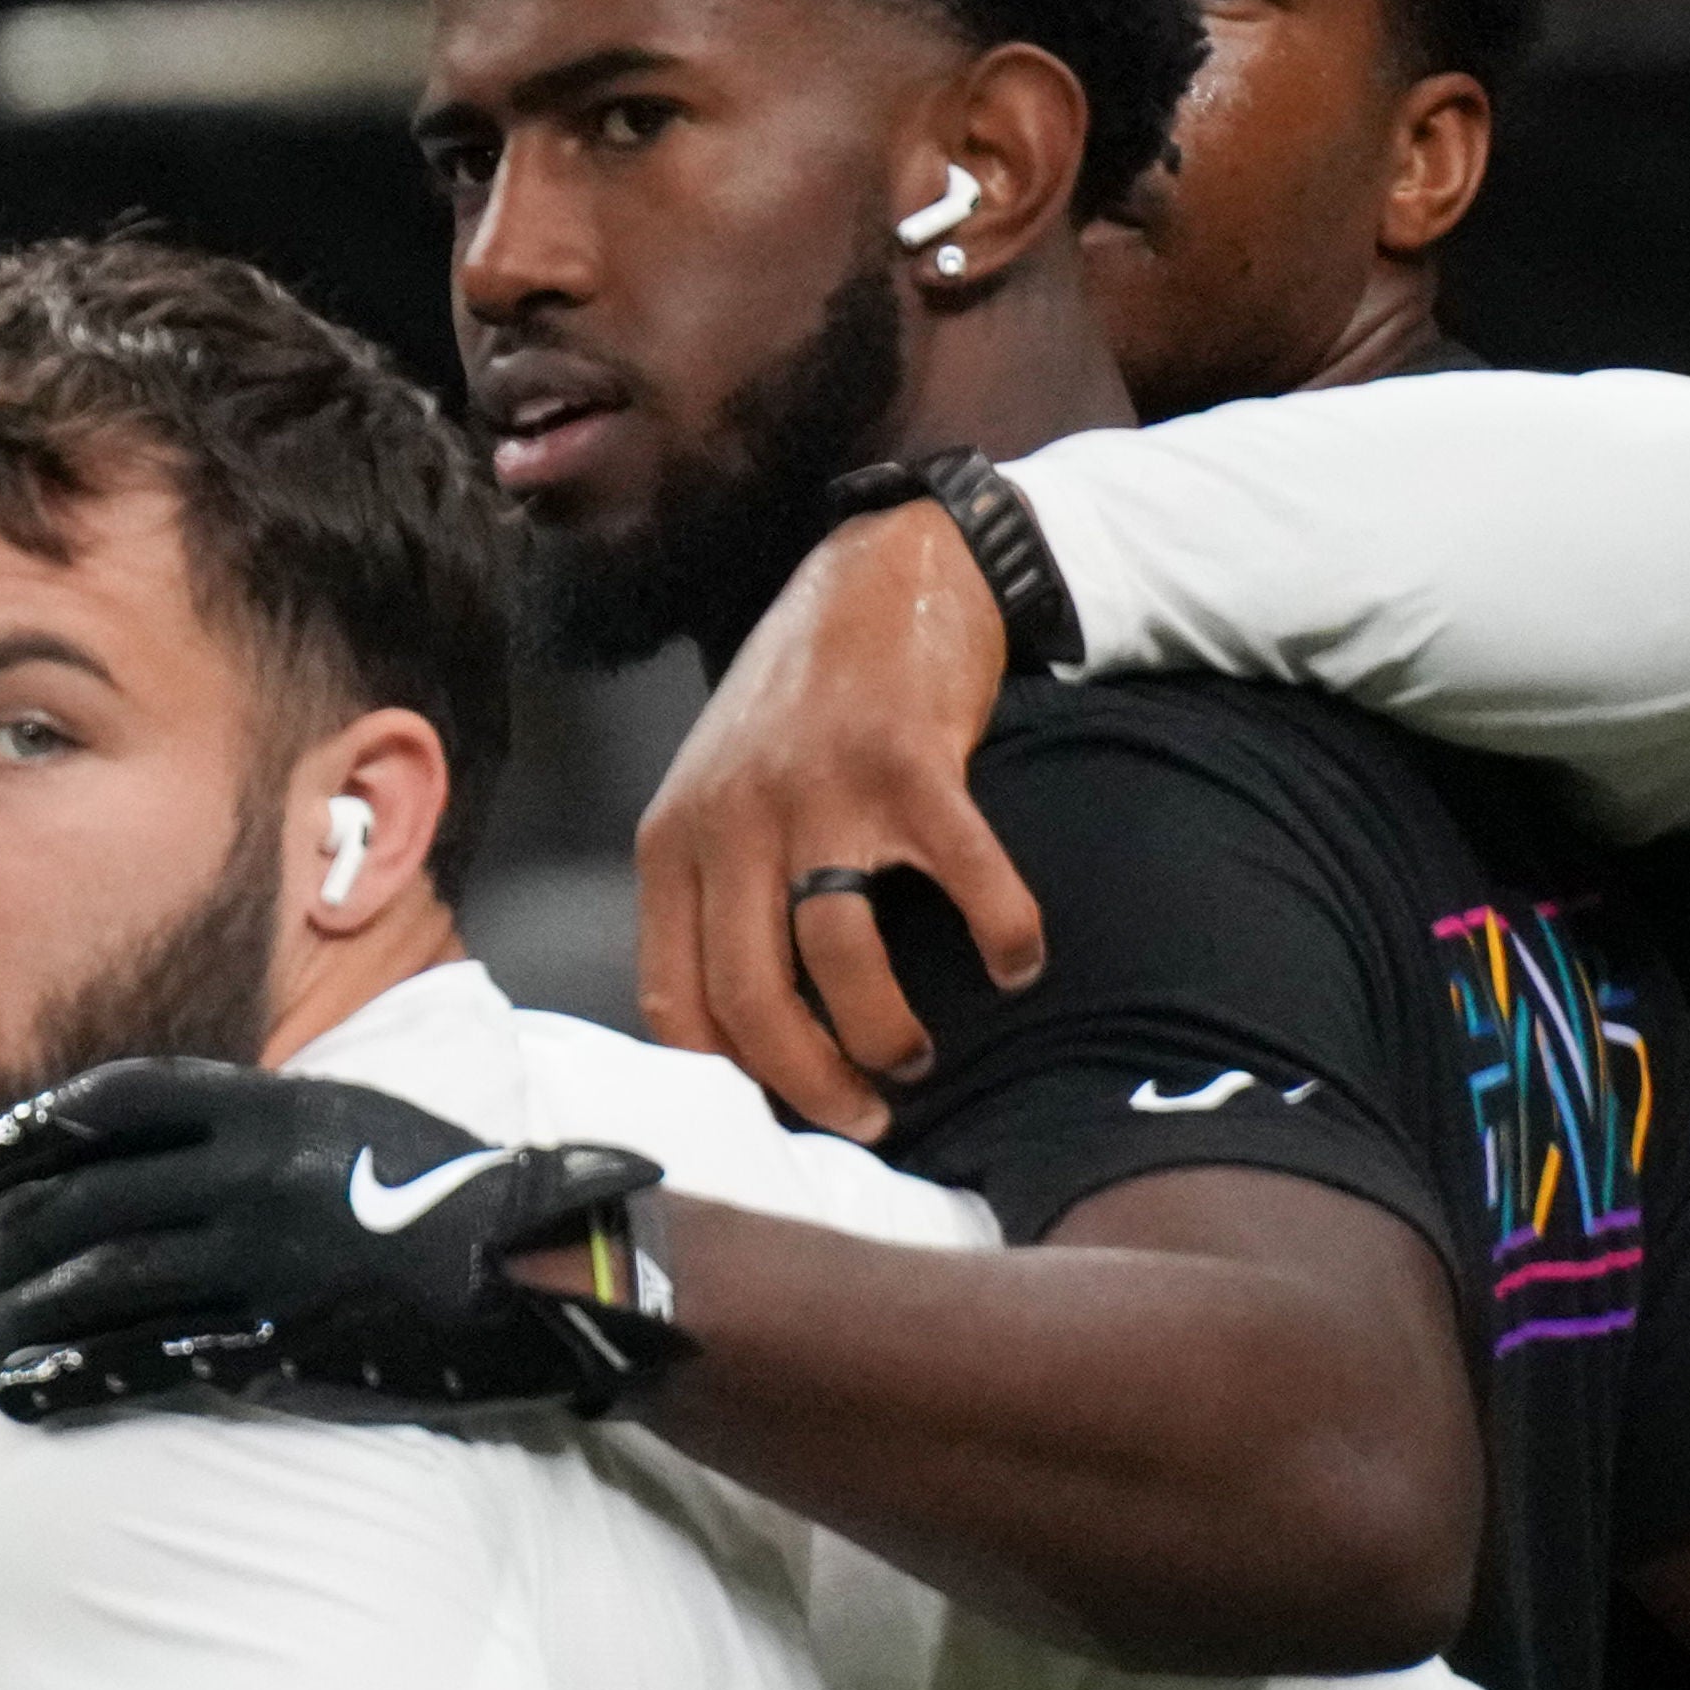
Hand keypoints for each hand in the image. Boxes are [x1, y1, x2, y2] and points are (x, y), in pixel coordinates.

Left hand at [0, 1053, 676, 1428]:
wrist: (540, 1268)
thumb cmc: (441, 1189)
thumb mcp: (342, 1115)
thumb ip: (245, 1122)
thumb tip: (131, 1146)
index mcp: (265, 1105)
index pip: (106, 1108)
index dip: (21, 1139)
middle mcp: (250, 1175)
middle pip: (84, 1203)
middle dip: (12, 1246)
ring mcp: (261, 1263)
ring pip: (98, 1287)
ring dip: (22, 1318)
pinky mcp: (274, 1344)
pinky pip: (140, 1362)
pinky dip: (65, 1379)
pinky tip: (19, 1394)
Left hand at [630, 497, 1038, 1141]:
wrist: (881, 573)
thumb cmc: (800, 704)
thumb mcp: (718, 795)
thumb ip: (716, 893)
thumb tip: (743, 1034)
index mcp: (674, 841)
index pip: (674, 999)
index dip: (729, 1077)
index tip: (781, 1111)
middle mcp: (732, 820)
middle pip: (753, 1002)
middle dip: (813, 1085)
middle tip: (866, 1116)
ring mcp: (820, 790)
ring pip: (842, 960)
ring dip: (888, 1032)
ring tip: (915, 1056)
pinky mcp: (911, 764)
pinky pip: (963, 881)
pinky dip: (1000, 936)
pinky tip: (1015, 962)